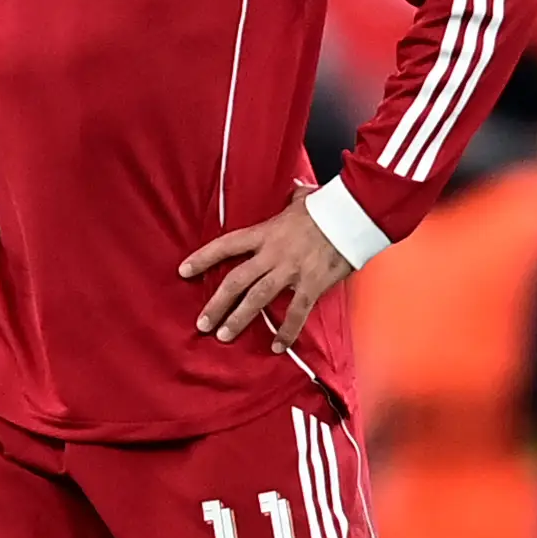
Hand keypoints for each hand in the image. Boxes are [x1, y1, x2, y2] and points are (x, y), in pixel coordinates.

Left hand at [181, 185, 353, 348]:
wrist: (353, 215)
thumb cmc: (328, 205)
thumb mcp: (303, 198)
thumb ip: (293, 198)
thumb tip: (294, 190)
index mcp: (266, 233)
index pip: (226, 245)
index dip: (203, 258)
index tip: (183, 271)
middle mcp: (273, 254)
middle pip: (236, 280)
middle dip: (216, 303)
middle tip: (202, 323)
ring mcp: (291, 271)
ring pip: (257, 298)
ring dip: (239, 318)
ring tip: (224, 336)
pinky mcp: (312, 284)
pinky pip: (296, 312)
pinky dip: (287, 331)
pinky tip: (277, 347)